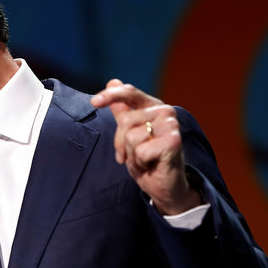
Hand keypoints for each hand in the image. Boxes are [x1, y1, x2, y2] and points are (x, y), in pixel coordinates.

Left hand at [90, 79, 200, 214]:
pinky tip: (152, 164)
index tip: (94, 102)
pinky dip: (141, 163)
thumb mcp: (129, 134)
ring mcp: (170, 125)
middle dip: (122, 144)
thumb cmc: (146, 159)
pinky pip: (140, 150)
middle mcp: (164, 111)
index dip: (111, 95)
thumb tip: (112, 82)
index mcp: (153, 106)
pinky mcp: (174, 141)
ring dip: (132, 155)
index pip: (130, 93)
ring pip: (131, 137)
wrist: (164, 185)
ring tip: (144, 160)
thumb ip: (122, 110)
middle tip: (132, 155)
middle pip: (125, 121)